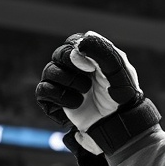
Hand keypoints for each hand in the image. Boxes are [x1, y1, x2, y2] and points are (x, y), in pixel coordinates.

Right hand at [35, 32, 159, 165]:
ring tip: (84, 93)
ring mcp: (63, 84)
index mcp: (89, 56)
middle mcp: (74, 68)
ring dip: (68, 81)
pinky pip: (43, 90)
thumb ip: (101, 51)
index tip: (92, 67)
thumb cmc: (121, 94)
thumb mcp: (117, 69)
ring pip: (49, 71)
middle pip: (59, 54)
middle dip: (72, 65)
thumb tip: (78, 45)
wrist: (117, 123)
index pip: (73, 42)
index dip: (78, 51)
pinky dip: (59, 96)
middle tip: (89, 79)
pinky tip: (76, 103)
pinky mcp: (54, 100)